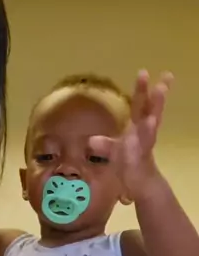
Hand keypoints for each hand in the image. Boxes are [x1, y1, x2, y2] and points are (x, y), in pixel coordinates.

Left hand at [89, 70, 172, 198]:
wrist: (139, 184)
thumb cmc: (128, 164)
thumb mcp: (114, 152)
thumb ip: (105, 144)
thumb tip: (91, 140)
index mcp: (137, 127)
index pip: (140, 105)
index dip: (141, 90)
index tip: (144, 71)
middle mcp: (144, 132)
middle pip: (150, 110)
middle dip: (155, 94)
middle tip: (164, 77)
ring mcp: (145, 143)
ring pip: (152, 125)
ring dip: (154, 110)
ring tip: (159, 94)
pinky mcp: (143, 157)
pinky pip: (144, 145)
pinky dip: (147, 134)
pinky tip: (150, 123)